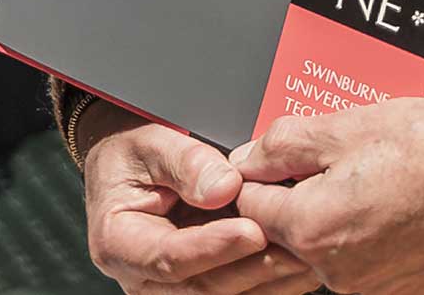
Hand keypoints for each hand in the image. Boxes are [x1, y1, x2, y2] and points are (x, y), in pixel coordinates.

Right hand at [81, 107, 323, 294]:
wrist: (129, 167)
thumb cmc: (133, 155)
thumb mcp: (150, 143)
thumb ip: (185, 162)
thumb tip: (225, 187)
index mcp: (118, 243)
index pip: (168, 258)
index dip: (213, 247)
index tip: (252, 231)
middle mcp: (143, 277)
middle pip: (202, 286)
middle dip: (252, 267)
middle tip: (293, 244)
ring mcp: (171, 288)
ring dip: (268, 279)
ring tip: (305, 253)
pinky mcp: (199, 286)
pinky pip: (238, 292)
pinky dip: (271, 281)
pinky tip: (299, 264)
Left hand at [229, 97, 423, 294]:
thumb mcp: (344, 126)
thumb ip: (282, 144)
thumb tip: (247, 158)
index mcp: (312, 228)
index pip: (248, 207)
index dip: (260, 175)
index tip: (278, 159)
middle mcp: (337, 271)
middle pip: (284, 237)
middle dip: (292, 201)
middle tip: (328, 166)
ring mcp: (371, 287)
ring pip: (324, 253)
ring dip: (329, 221)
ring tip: (365, 182)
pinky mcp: (402, 291)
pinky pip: (362, 267)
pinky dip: (365, 240)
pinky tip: (389, 206)